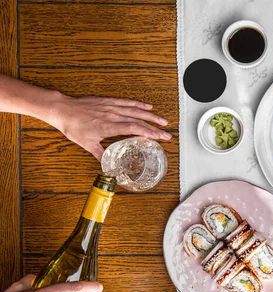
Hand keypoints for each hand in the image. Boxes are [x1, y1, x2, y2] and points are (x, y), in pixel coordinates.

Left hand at [50, 94, 171, 160]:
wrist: (63, 110)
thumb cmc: (73, 126)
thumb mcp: (86, 144)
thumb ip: (100, 154)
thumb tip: (109, 166)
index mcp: (108, 127)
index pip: (133, 129)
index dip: (148, 132)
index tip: (159, 137)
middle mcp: (113, 115)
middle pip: (138, 120)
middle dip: (154, 127)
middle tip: (166, 132)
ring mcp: (111, 107)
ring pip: (135, 110)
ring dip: (150, 115)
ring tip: (162, 120)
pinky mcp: (108, 101)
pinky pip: (126, 102)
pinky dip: (138, 104)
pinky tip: (147, 106)